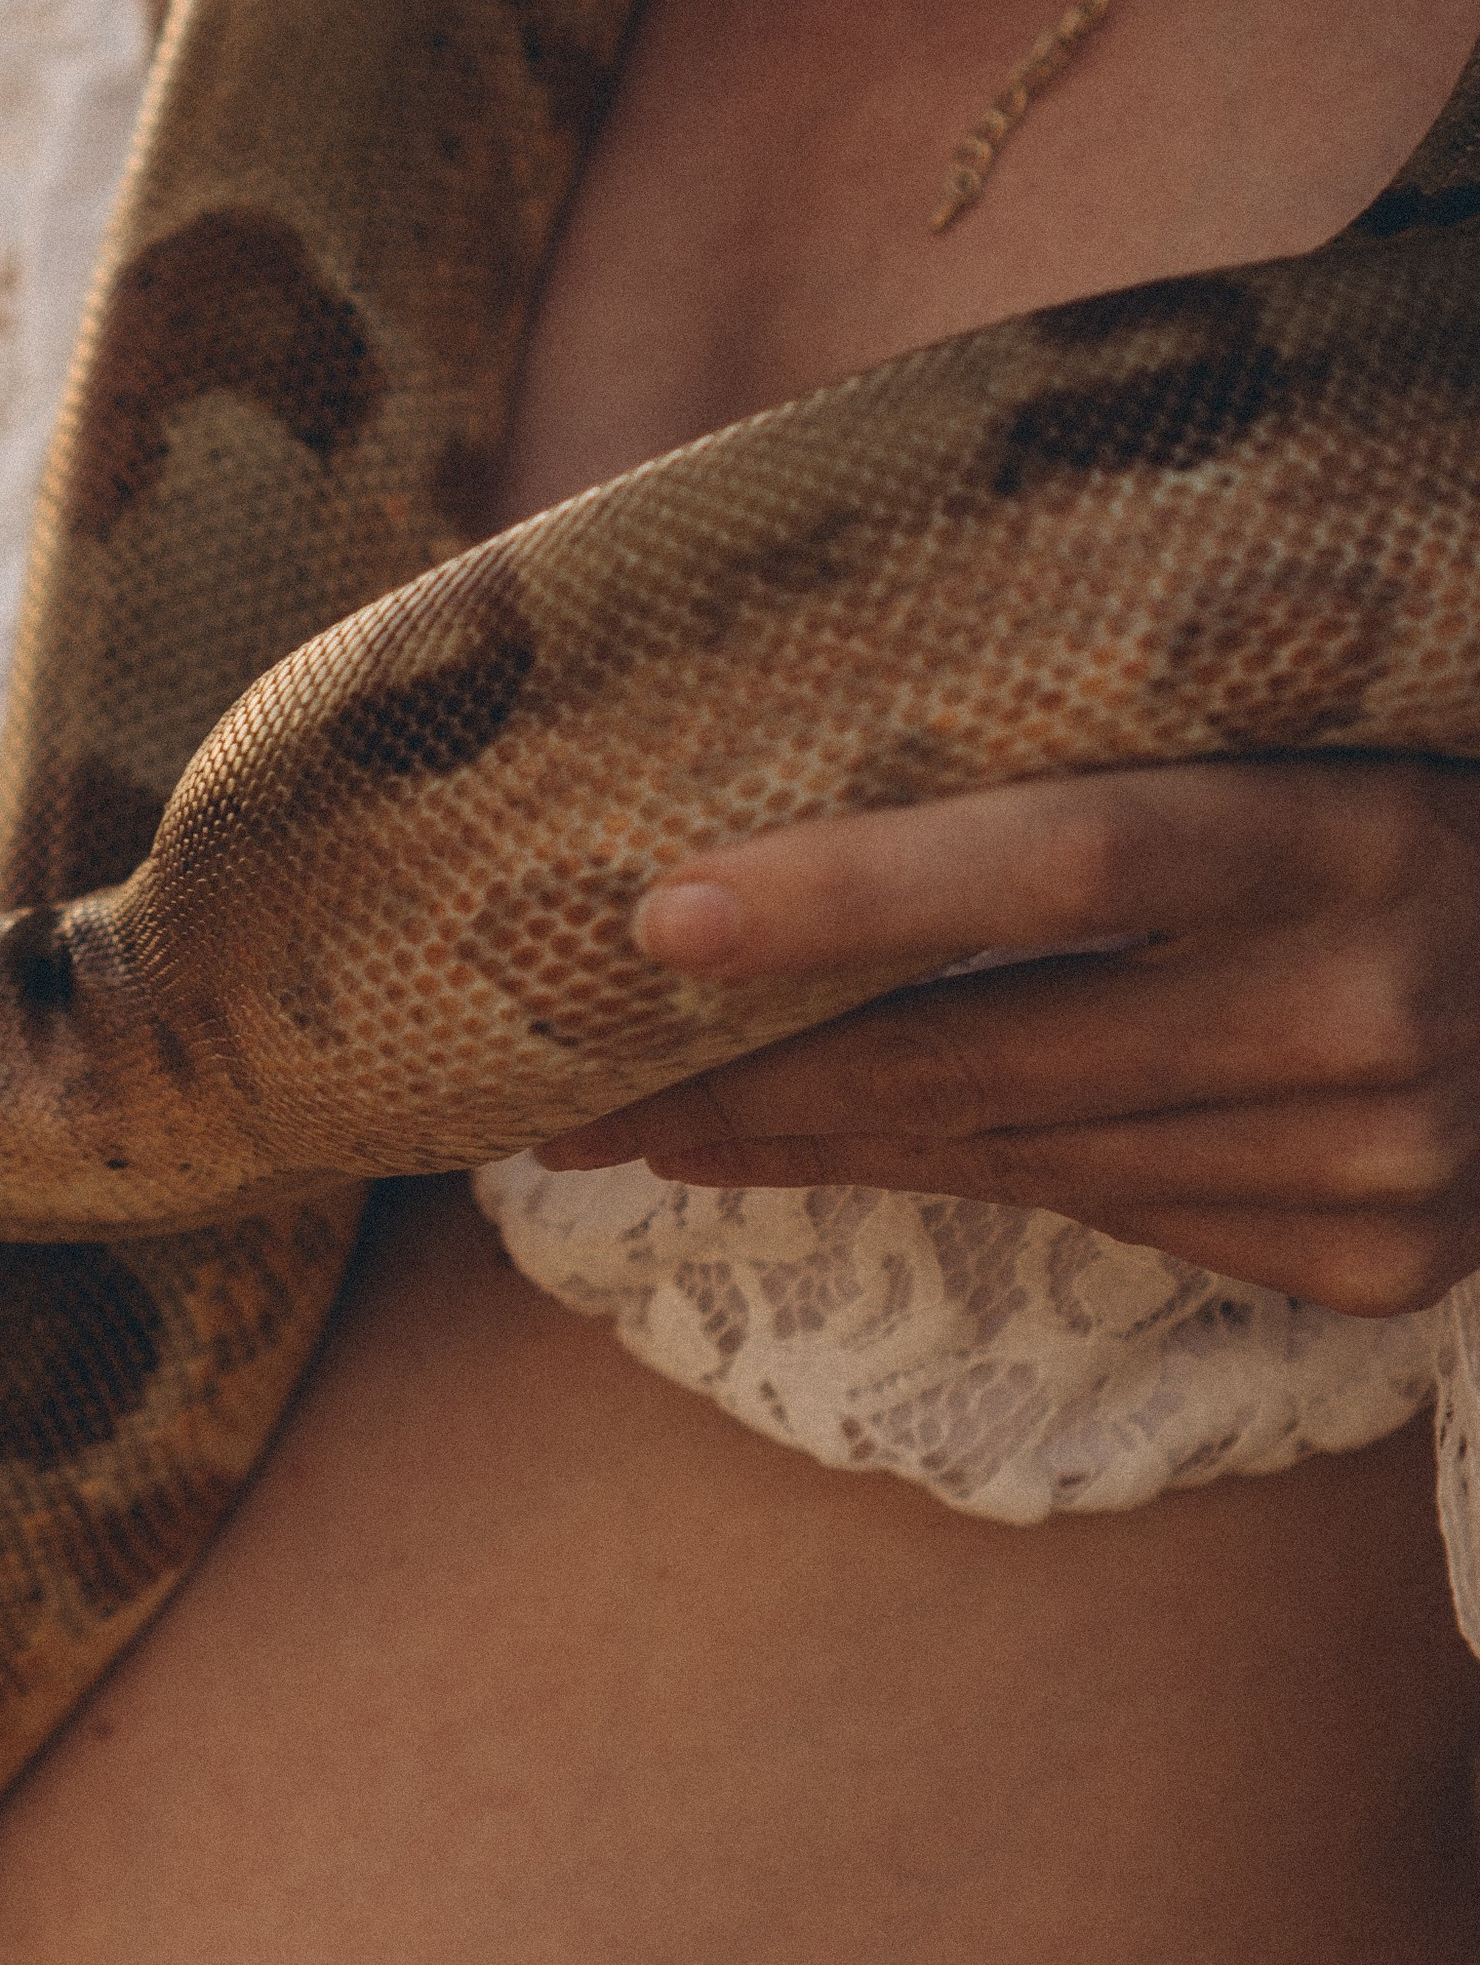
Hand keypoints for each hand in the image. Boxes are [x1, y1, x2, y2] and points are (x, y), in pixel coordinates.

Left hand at [543, 760, 1479, 1318]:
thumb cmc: (1433, 780)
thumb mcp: (1324, 706)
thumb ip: (1137, 708)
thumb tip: (825, 701)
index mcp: (1360, 822)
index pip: (1071, 857)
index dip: (858, 892)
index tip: (661, 916)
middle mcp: (1375, 1005)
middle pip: (997, 1053)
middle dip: (756, 1080)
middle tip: (571, 1084)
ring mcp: (1382, 1160)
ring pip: (1024, 1159)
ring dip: (819, 1152)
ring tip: (660, 1126)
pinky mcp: (1377, 1264)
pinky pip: (1113, 1211)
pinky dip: (969, 1176)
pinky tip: (851, 1150)